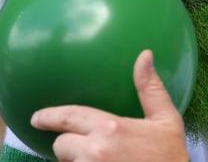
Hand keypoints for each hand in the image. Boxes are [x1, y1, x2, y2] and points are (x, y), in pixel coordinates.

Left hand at [31, 50, 188, 161]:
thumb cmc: (171, 158)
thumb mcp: (167, 121)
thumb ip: (150, 88)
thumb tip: (145, 55)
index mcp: (110, 128)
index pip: (68, 117)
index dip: (48, 117)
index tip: (37, 118)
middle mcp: (94, 151)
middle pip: (62, 145)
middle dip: (70, 146)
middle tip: (89, 150)